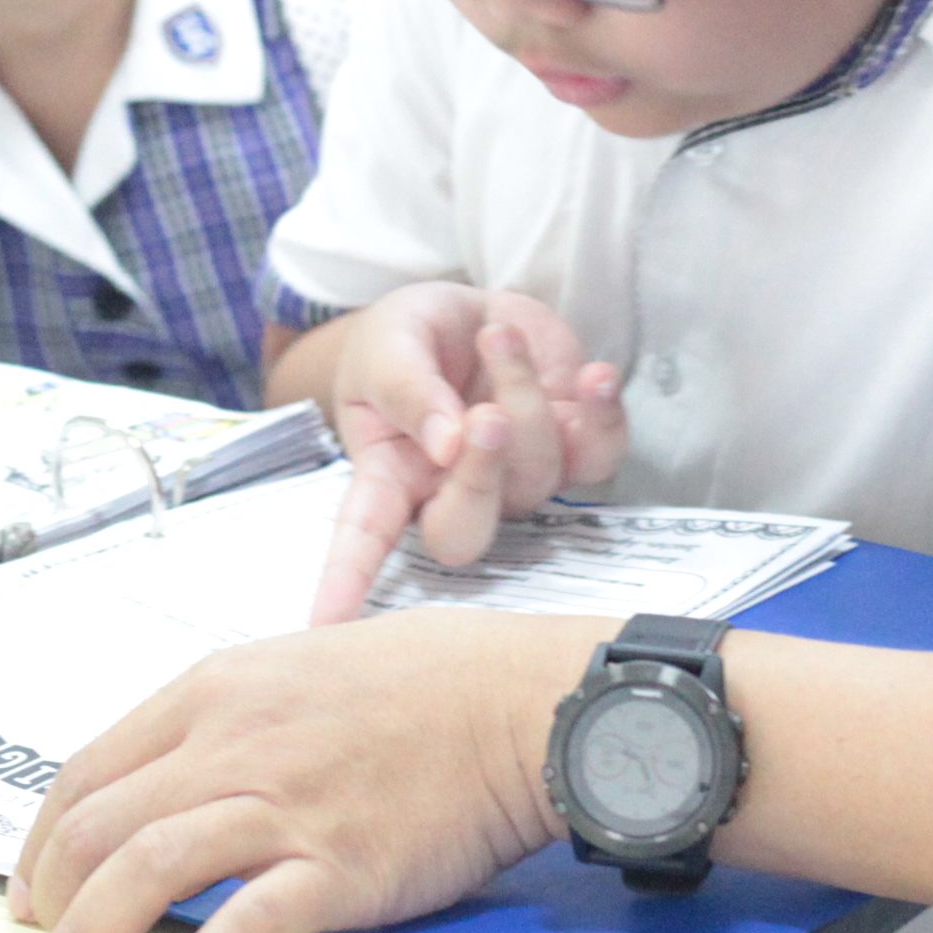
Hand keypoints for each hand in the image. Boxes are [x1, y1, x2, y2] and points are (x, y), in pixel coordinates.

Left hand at [12, 608, 594, 932]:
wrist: (515, 701)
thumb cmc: (430, 680)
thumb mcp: (303, 665)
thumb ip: (237, 714)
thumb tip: (188, 764)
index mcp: (217, 691)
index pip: (91, 768)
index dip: (46, 836)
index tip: (36, 882)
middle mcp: (230, 742)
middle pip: (97, 824)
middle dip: (48, 898)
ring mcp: (277, 805)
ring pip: (141, 872)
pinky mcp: (329, 866)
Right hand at [305, 286, 626, 623]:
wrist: (469, 307)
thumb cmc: (409, 337)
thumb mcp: (387, 345)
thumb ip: (409, 390)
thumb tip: (446, 446)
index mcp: (390, 473)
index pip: (365, 535)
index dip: (349, 580)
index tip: (326, 625)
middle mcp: (451, 490)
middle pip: (466, 529)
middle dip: (482, 474)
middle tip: (487, 415)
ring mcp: (517, 476)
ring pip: (538, 474)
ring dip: (525, 395)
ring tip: (497, 335)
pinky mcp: (572, 448)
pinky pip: (603, 455)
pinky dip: (606, 413)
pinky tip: (594, 375)